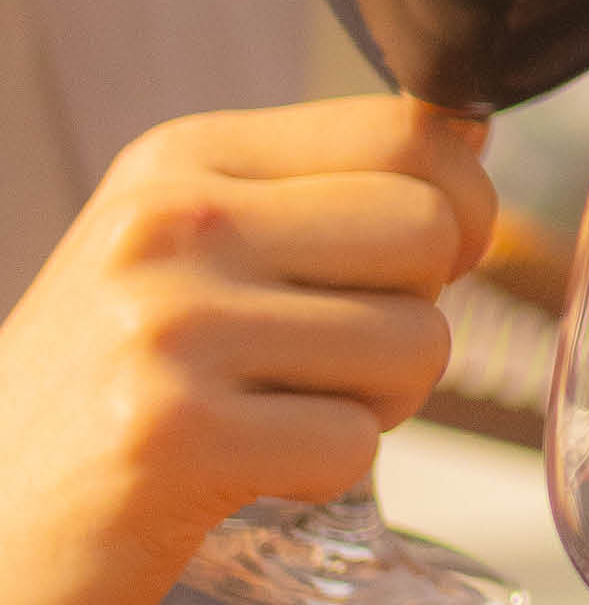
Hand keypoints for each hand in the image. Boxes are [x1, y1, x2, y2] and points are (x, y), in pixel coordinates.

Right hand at [0, 98, 497, 604]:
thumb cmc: (103, 382)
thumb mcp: (180, 247)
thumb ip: (314, 194)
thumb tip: (469, 146)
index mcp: (184, 160)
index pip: (408, 132)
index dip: (459, 206)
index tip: (419, 264)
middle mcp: (174, 224)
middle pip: (429, 232)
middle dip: (418, 313)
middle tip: (331, 362)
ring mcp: (170, 327)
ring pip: (414, 343)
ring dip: (376, 403)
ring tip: (278, 413)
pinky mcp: (175, 436)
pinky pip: (353, 444)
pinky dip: (323, 472)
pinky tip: (245, 469)